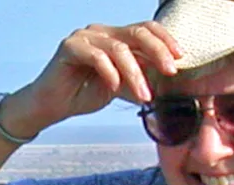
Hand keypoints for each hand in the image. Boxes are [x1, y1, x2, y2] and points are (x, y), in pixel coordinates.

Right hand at [0, 21, 182, 137]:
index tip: (180, 58)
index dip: (165, 40)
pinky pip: (97, 56)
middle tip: (170, 71)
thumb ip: (140, 77)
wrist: (52, 106)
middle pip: (137, 33)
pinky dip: (110, 72)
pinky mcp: (70, 46)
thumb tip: (167, 77)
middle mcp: (102, 32)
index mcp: (115, 37)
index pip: (146, 29)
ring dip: (135, 74)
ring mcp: (85, 37)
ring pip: (119, 48)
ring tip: (144, 95)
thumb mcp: (121, 85)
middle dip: (158, 52)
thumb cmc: (84, 94)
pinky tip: (114, 87)